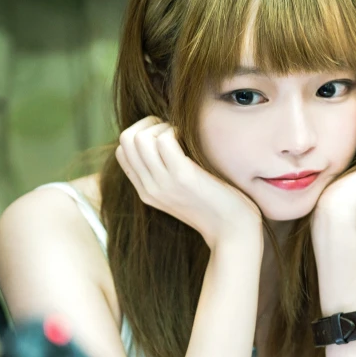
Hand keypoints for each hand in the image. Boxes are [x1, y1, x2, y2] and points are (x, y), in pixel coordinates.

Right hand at [115, 116, 262, 248]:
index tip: (166, 135)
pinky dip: (176, 130)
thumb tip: (164, 139)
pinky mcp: (182, 177)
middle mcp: (149, 188)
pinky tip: (191, 140)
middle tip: (173, 131)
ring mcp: (163, 183)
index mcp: (146, 192)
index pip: (122, 152)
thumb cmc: (217, 206)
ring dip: (162, 127)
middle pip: (126, 140)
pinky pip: (164, 140)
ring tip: (182, 136)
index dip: (141, 134)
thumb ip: (167, 174)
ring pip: (139, 138)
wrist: (234, 232)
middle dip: (149, 124)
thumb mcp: (182, 193)